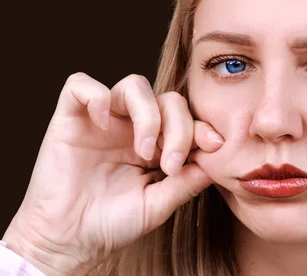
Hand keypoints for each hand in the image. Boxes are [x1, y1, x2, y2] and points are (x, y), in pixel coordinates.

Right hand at [2, 73, 223, 274]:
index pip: (186, 119)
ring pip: (134, 86)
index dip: (202, 127)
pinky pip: (80, 85)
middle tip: (171, 165)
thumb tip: (216, 162)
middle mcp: (132, 126)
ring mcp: (103, 120)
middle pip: (168, 100)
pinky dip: (97, 97)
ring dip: (148, 115)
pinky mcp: (70, 118)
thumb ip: (187, 182)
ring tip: (144, 151)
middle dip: (179, 128)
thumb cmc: (113, 224)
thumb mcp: (158, 204)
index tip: (215, 145)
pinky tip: (103, 125)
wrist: (70, 241)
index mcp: (157, 143)